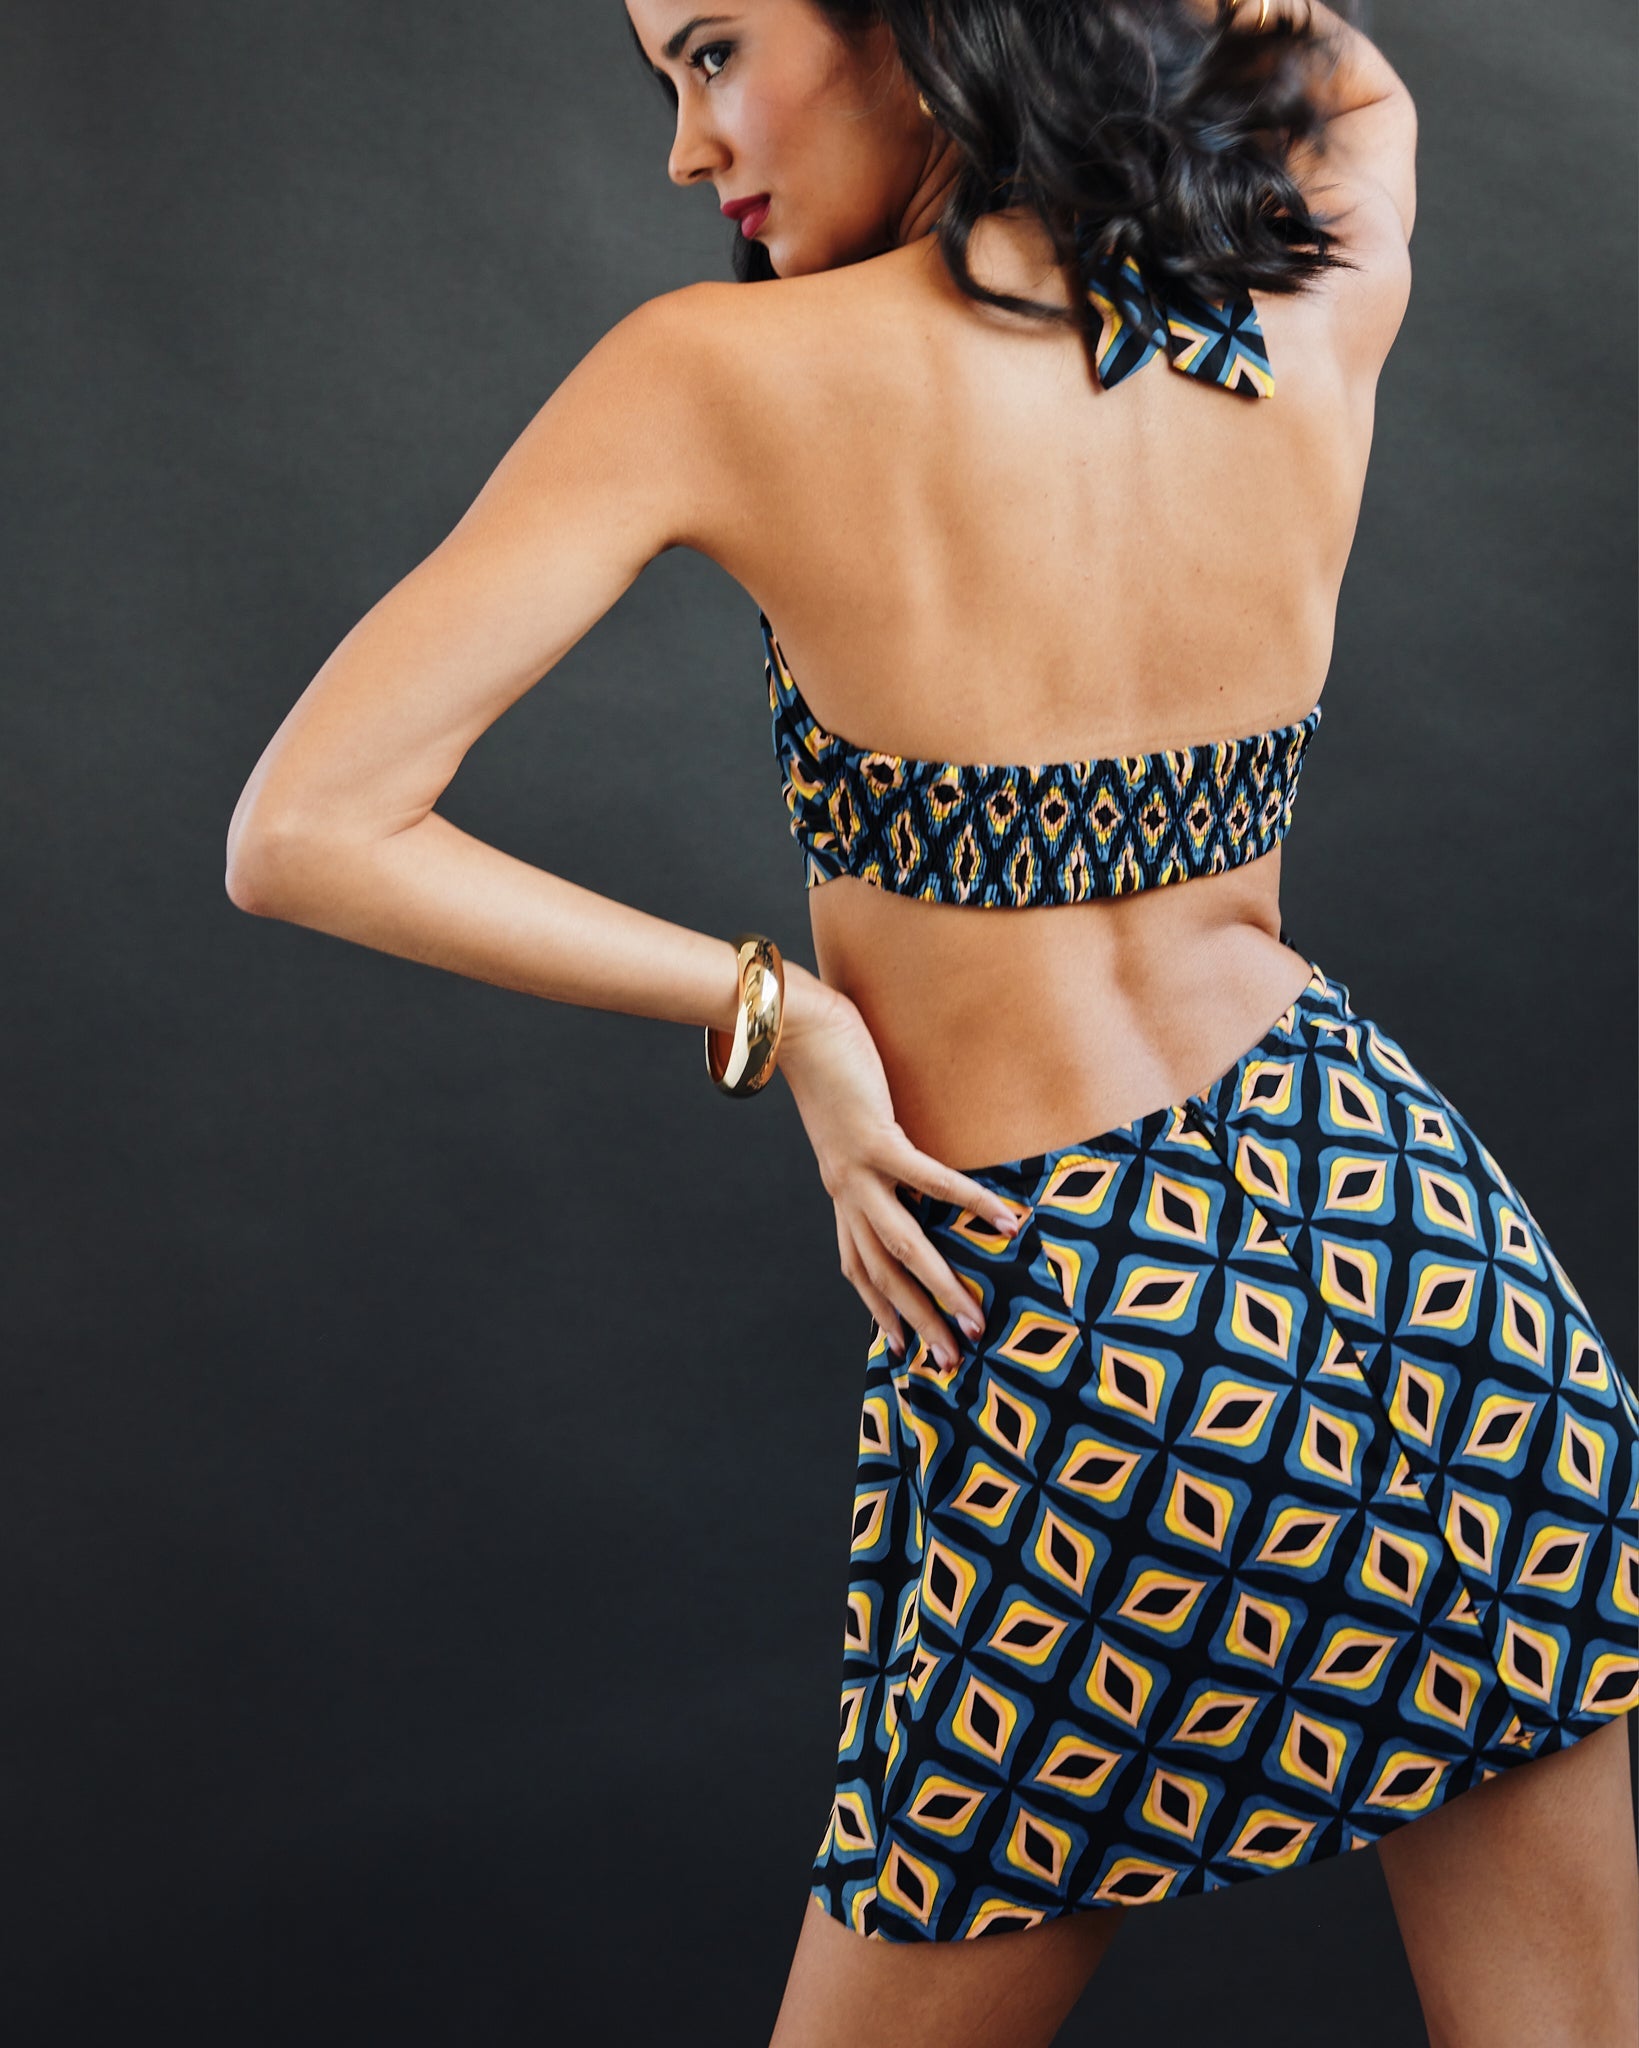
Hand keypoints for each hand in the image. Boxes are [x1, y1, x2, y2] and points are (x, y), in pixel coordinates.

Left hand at [776, 967, 1030, 1370]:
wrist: (798, 1028)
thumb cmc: (832, 1069)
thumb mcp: (854, 1125)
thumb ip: (878, 1151)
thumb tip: (905, 1162)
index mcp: (842, 1192)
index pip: (860, 1267)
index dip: (881, 1310)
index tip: (904, 1349)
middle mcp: (847, 1192)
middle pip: (883, 1275)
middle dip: (918, 1322)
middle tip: (951, 1362)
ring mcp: (860, 1171)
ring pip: (903, 1248)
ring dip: (940, 1289)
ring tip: (975, 1319)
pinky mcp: (877, 1140)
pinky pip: (931, 1182)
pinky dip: (970, 1203)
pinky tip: (1006, 1221)